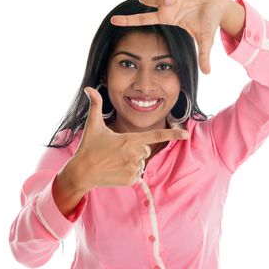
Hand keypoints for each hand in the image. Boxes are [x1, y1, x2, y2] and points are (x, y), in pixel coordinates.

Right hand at [65, 86, 189, 191]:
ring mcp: (134, 168)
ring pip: (141, 162)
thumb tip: (88, 88)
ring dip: (132, 161)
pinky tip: (116, 170)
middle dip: (135, 149)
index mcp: (130, 139)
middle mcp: (135, 154)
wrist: (82, 172)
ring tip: (115, 161)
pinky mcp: (131, 180)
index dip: (173, 134)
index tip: (187, 134)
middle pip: (145, 149)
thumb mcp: (93, 125)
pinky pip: (137, 174)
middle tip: (117, 151)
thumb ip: (96, 105)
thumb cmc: (89, 147)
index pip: (156, 135)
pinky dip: (129, 172)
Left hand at [110, 0, 233, 73]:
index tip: (112, 20)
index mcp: (166, 18)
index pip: (141, 20)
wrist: (219, 5)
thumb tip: (207, 74)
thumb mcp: (206, 40)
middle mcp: (164, 5)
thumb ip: (204, 56)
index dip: (127, 20)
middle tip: (172, 1)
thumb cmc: (210, 23)